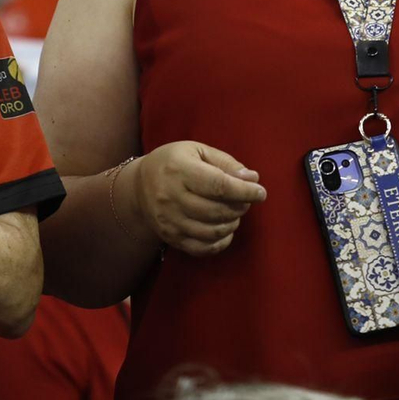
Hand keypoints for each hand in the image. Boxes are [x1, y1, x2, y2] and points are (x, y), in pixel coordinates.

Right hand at [125, 141, 266, 255]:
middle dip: (240, 206)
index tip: (261, 192)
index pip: (218, 185)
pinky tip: (226, 229)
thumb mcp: (197, 151)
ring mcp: (170, 221)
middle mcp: (172, 197)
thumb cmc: (173, 163)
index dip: (244, 191)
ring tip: (235, 212)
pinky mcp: (170, 238)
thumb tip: (252, 178)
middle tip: (246, 200)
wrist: (138, 187)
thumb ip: (225, 163)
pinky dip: (221, 242)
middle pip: (217, 210)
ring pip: (212, 231)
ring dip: (232, 223)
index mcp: (180, 170)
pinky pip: (202, 248)